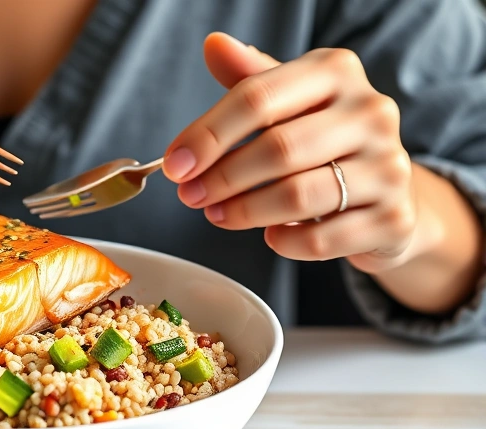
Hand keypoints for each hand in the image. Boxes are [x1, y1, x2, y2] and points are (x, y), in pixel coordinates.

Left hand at [163, 33, 415, 274]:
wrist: (385, 192)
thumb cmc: (321, 140)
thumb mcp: (288, 101)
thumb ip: (249, 78)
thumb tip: (214, 45)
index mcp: (337, 73)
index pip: (258, 98)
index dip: (208, 134)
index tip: (175, 165)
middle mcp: (371, 112)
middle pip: (278, 149)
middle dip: (223, 178)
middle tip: (190, 196)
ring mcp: (389, 166)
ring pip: (298, 195)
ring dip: (245, 211)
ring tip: (218, 215)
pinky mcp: (394, 218)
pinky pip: (322, 238)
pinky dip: (285, 242)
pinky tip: (270, 236)